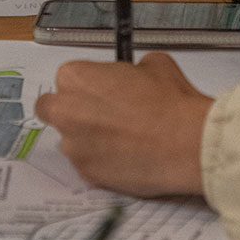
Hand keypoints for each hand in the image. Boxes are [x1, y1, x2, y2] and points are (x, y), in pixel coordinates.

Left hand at [35, 52, 212, 195]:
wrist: (187, 142)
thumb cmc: (170, 100)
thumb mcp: (153, 64)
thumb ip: (130, 69)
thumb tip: (133, 76)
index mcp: (76, 78)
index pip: (67, 78)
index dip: (87, 85)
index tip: (103, 91)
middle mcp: (65, 111)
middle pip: (52, 110)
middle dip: (71, 111)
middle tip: (100, 115)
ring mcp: (74, 146)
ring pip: (71, 141)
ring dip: (88, 139)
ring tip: (123, 140)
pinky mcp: (88, 174)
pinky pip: (88, 164)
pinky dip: (102, 162)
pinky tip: (128, 158)